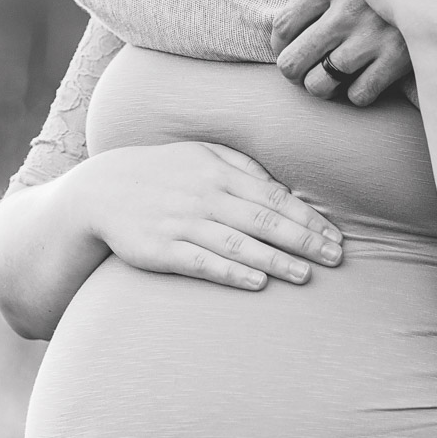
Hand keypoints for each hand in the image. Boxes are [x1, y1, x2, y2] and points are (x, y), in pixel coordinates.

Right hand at [78, 141, 342, 289]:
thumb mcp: (200, 154)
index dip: (308, 217)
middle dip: (303, 239)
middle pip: (263, 219)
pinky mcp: (162, 249)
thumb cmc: (162, 173)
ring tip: (306, 275)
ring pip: (238, 243)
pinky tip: (258, 283)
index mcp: (219, 171)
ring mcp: (182, 223)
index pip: (274, 196)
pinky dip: (231, 273)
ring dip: (275, 260)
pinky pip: (203, 263)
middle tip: (336, 257)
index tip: (335, 236)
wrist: (100, 191)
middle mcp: (204, 195)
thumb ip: (242, 167)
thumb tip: (283, 187)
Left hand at [271, 0, 412, 106]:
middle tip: (305, 70)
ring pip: (319, 85)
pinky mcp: (397, 60)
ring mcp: (370, 38)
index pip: (282, 26)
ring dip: (322, 87)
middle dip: (294, 73)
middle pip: (291, 63)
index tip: (289, 47)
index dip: (280, 45)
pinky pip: (358, 95)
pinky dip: (357, 93)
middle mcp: (346, 12)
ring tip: (332, 79)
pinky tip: (366, 80)